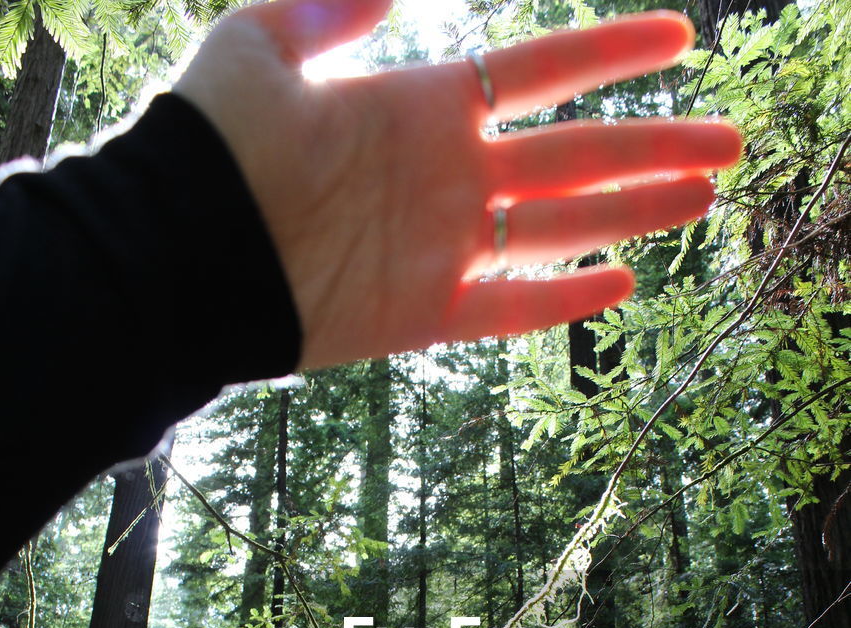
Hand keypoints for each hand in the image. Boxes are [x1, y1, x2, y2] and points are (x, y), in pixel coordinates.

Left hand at [176, 0, 741, 369]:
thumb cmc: (213, 145)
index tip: (679, 37)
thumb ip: (331, 3)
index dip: (610, 53)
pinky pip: (510, 307)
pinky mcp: (427, 313)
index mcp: (423, 106)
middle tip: (729, 141)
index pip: (538, 72)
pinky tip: (622, 282)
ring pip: (562, 228)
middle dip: (656, 145)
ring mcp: (444, 245)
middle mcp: (449, 175)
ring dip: (635, 213)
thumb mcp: (263, 42)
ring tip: (704, 199)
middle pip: (576, 155)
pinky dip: (562, 299)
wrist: (181, 255)